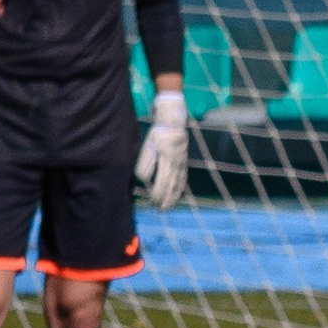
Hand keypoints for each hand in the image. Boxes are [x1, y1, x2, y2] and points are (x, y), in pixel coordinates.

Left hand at [135, 89, 187, 209]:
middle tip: (161, 210)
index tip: (153, 202)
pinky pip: (183, 176)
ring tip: (169, 206)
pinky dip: (180, 187)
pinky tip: (178, 192)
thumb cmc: (160, 129)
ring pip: (178, 182)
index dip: (158, 193)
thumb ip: (147, 162)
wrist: (174, 117)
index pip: (163, 181)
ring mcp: (182, 162)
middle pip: (172, 185)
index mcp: (168, 160)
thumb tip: (143, 179)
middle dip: (166, 198)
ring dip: (173, 195)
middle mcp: (177, 163)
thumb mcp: (149, 143)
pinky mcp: (183, 159)